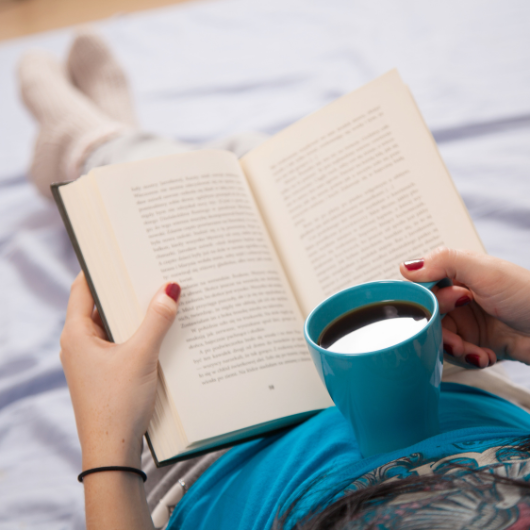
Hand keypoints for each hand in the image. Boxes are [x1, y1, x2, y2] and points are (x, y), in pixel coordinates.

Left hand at [60, 272, 180, 469]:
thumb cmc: (117, 404)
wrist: (112, 451)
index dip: (100, 268)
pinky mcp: (106, 371)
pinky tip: (160, 329)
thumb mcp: (140, 357)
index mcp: (77, 334)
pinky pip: (121, 341)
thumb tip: (171, 288)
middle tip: (150, 270)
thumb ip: (156, 321)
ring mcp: (92, 358)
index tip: (121, 252)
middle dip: (125, 289)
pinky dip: (137, 332)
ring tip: (160, 296)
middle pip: (101, 304)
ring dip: (134, 313)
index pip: (83, 287)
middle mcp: (80, 343)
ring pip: (114, 324)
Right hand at [400, 247, 529, 368]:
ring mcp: (468, 321)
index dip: (425, 302)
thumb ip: (443, 262)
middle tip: (456, 338)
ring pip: (439, 337)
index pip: (422, 287)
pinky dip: (469, 358)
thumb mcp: (484, 271)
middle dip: (439, 331)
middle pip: (428, 316)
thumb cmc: (528, 295)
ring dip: (454, 349)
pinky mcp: (478, 343)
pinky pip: (458, 354)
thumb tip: (405, 266)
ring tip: (473, 351)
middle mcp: (459, 297)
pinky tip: (485, 356)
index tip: (436, 310)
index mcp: (458, 273)